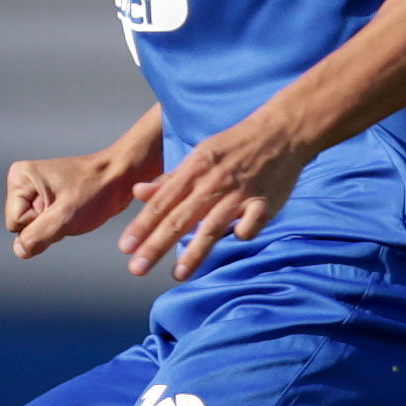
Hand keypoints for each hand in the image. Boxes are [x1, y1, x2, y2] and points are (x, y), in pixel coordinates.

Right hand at [7, 144, 151, 259]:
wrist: (120, 177)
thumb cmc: (95, 191)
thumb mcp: (64, 217)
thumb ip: (36, 237)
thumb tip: (19, 251)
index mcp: (19, 178)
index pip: (15, 224)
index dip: (40, 224)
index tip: (62, 208)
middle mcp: (23, 182)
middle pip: (21, 226)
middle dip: (46, 226)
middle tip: (69, 210)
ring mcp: (35, 190)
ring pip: (34, 228)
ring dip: (55, 226)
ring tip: (73, 209)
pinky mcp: (47, 198)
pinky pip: (45, 224)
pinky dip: (60, 224)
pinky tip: (73, 211)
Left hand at [116, 112, 313, 280]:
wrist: (280, 131)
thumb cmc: (235, 145)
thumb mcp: (198, 155)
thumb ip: (169, 179)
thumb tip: (137, 192)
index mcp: (193, 170)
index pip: (161, 204)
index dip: (142, 226)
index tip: (125, 248)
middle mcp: (212, 183)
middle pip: (179, 219)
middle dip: (156, 245)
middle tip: (136, 269)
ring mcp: (239, 193)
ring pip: (211, 226)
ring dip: (194, 252)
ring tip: (177, 275)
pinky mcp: (264, 201)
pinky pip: (252, 222)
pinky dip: (244, 231)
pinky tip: (237, 240)